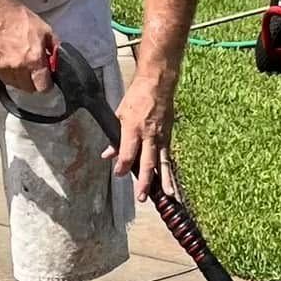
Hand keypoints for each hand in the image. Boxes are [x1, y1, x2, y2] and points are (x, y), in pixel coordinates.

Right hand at [0, 1, 57, 92]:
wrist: (0, 14)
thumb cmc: (21, 19)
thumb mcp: (46, 31)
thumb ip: (53, 48)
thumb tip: (57, 60)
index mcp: (34, 59)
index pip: (43, 86)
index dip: (47, 84)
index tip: (47, 80)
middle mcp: (20, 66)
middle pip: (30, 88)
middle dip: (35, 83)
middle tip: (36, 74)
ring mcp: (6, 67)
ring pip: (17, 86)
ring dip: (23, 81)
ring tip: (25, 69)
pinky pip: (6, 80)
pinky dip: (11, 77)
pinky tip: (14, 67)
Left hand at [108, 73, 174, 202]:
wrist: (157, 83)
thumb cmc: (137, 97)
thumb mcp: (119, 114)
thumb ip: (115, 138)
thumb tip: (107, 155)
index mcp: (133, 128)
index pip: (127, 153)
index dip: (122, 166)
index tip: (119, 174)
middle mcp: (149, 135)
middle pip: (148, 162)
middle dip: (145, 181)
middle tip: (142, 197)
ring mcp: (161, 136)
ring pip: (163, 162)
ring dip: (165, 180)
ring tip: (168, 196)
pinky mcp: (169, 136)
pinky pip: (168, 157)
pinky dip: (170, 171)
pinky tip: (173, 183)